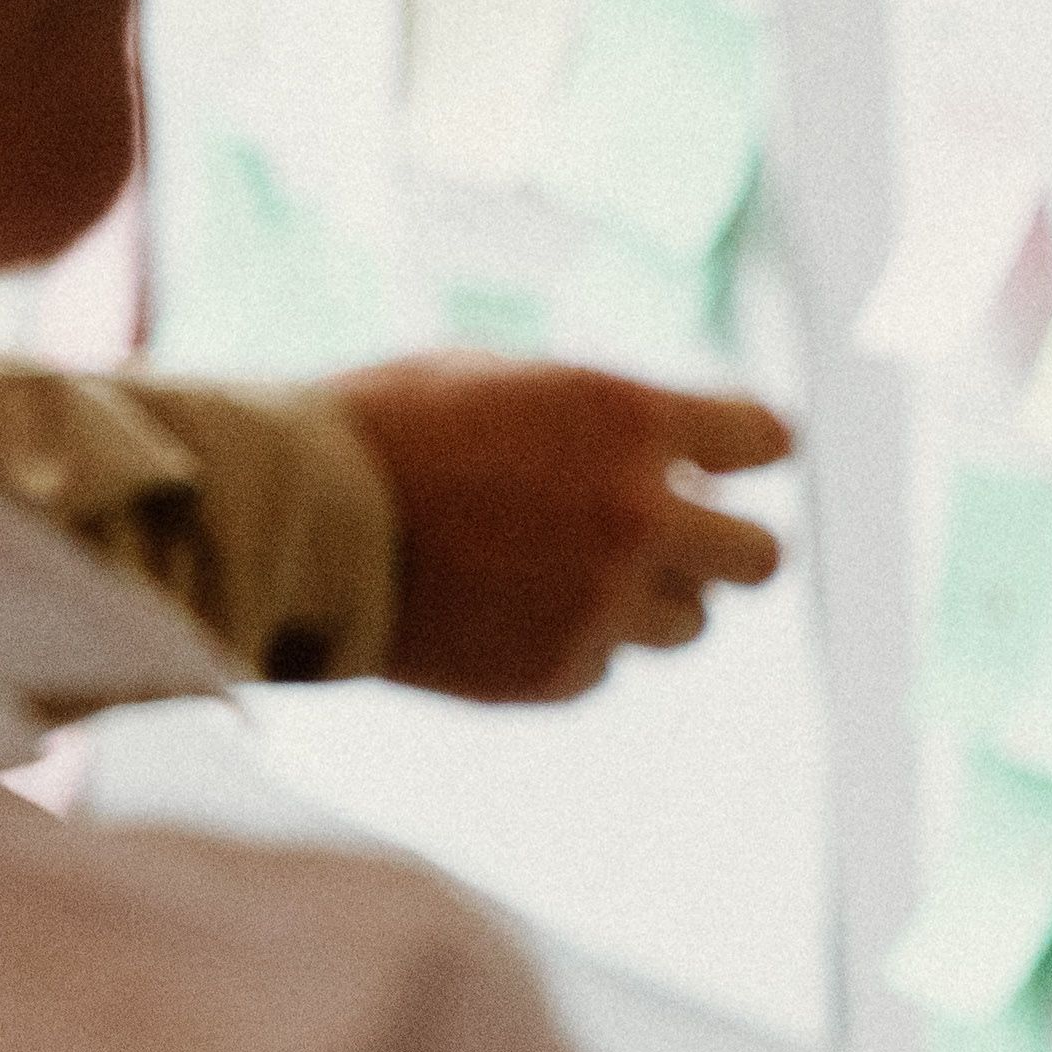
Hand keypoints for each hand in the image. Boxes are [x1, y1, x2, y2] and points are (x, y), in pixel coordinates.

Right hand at [331, 355, 793, 701]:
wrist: (287, 523)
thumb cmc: (380, 428)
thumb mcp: (500, 379)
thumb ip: (603, 417)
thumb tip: (678, 448)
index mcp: (628, 420)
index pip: (765, 439)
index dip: (751, 447)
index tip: (734, 457)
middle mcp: (636, 517)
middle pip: (761, 558)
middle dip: (727, 546)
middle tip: (684, 536)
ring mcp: (601, 604)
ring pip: (692, 624)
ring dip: (651, 600)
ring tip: (569, 570)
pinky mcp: (556, 672)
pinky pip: (606, 665)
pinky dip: (572, 642)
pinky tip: (504, 609)